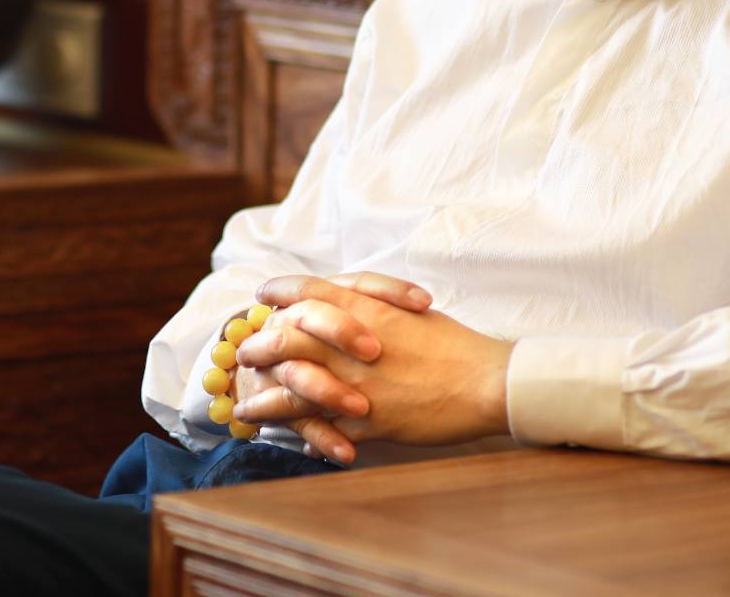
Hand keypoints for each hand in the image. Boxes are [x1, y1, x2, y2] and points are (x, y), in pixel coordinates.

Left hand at [235, 275, 513, 462]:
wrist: (485, 380)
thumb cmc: (454, 344)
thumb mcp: (408, 311)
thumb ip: (371, 305)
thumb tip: (344, 302)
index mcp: (363, 308)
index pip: (305, 291)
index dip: (278, 291)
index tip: (262, 295)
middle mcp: (350, 342)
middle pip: (284, 338)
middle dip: (258, 346)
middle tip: (245, 353)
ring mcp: (355, 382)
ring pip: (292, 389)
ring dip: (264, 399)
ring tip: (245, 408)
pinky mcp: (366, 418)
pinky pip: (322, 427)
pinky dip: (300, 433)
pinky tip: (288, 438)